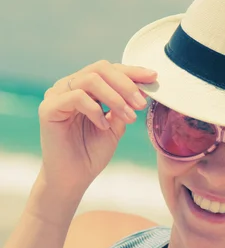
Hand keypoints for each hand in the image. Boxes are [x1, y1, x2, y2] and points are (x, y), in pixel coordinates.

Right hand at [37, 60, 157, 192]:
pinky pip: (76, 97)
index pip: (109, 70)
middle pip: (100, 69)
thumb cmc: (92, 153)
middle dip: (126, 84)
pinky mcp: (48, 108)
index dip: (132, 72)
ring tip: (129, 117)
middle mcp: (69, 87)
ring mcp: (56, 95)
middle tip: (141, 104)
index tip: (152, 78)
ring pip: (90, 80)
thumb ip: (124, 105)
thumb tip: (141, 88)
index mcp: (84, 88)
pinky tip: (104, 126)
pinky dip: (95, 110)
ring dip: (115, 98)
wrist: (74, 178)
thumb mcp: (116, 125)